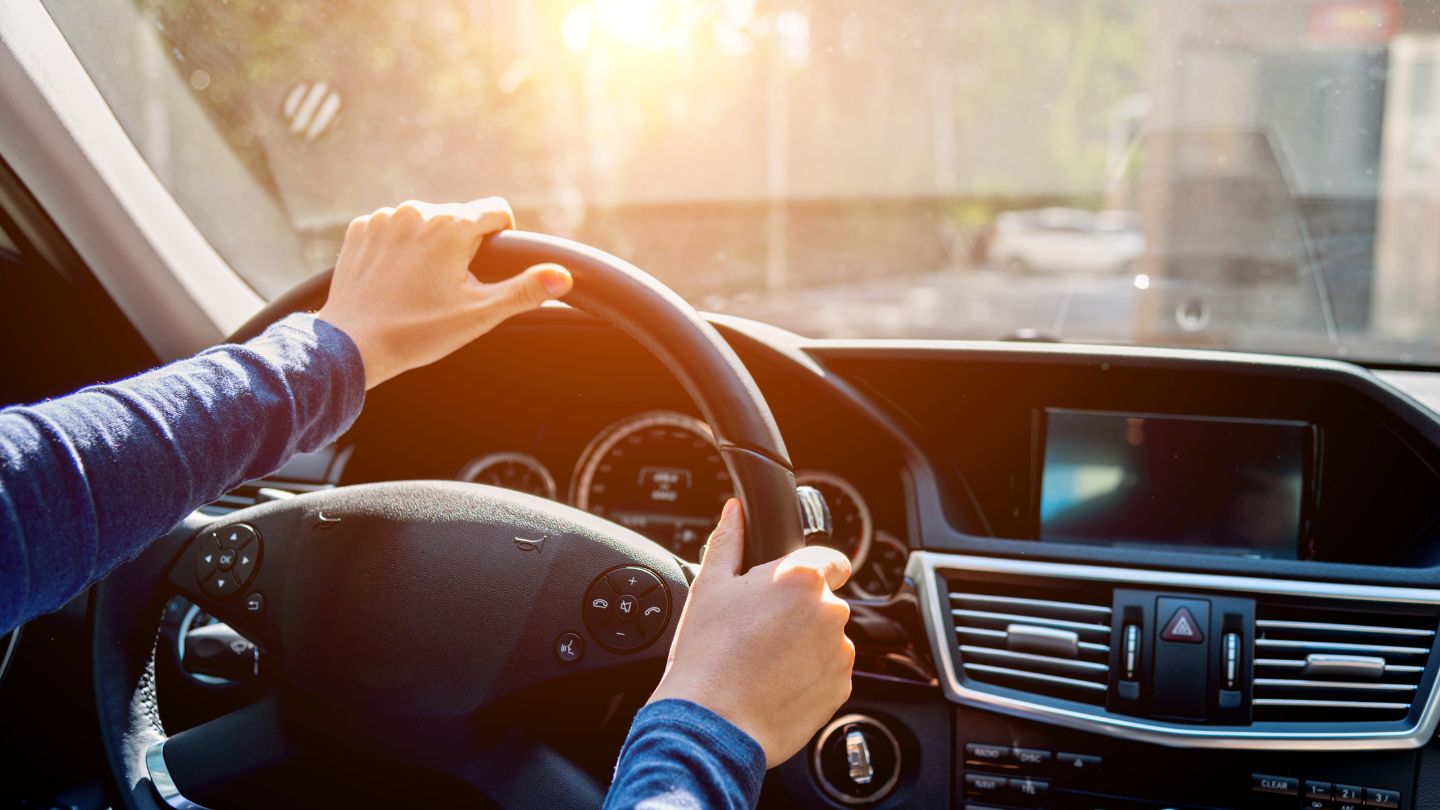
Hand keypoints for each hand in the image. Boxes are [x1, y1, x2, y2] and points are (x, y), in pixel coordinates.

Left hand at [316, 198, 572, 388]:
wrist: (352, 345)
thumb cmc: (418, 331)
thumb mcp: (480, 314)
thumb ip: (525, 290)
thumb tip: (563, 276)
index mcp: (450, 225)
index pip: (496, 210)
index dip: (501, 239)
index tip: (488, 269)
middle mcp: (416, 210)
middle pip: (459, 218)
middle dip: (463, 246)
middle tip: (450, 289)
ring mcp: (383, 218)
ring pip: (425, 223)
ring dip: (430, 246)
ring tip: (420, 287)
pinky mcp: (360, 229)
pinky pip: (393, 229)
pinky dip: (399, 249)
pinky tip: (395, 280)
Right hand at [648, 499, 854, 767]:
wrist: (713, 723)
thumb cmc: (707, 655)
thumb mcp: (710, 586)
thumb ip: (729, 540)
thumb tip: (735, 511)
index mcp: (800, 578)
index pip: (831, 559)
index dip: (810, 570)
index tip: (790, 587)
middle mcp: (830, 611)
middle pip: (824, 600)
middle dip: (799, 611)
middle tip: (760, 630)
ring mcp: (840, 652)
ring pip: (828, 637)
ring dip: (806, 644)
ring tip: (765, 661)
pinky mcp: (841, 688)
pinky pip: (830, 672)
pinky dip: (810, 675)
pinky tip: (776, 683)